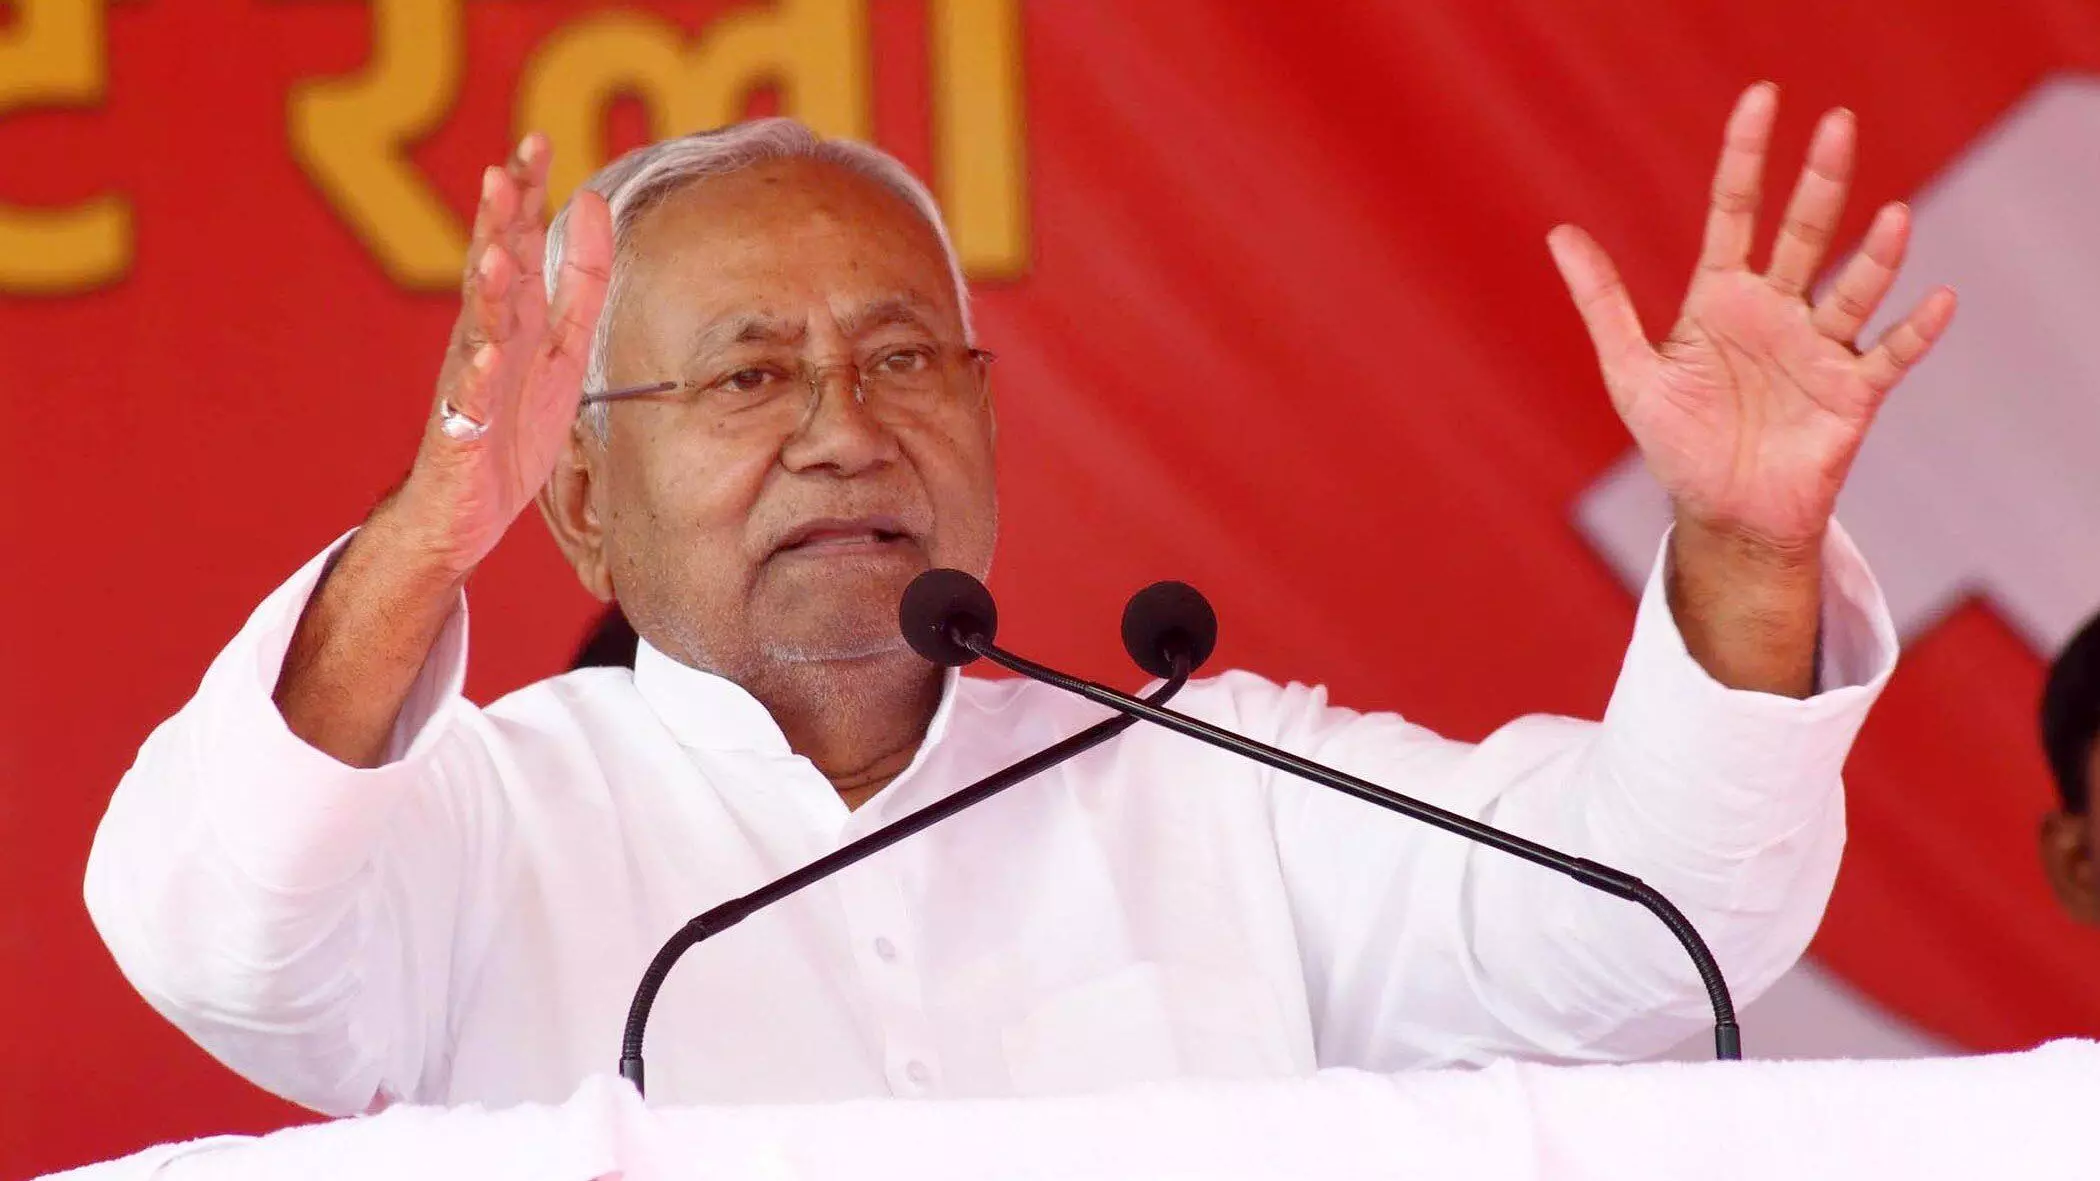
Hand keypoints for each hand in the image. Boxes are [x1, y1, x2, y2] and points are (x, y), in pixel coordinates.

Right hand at [395, 133, 612, 576]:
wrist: (469, 506)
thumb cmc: (514, 421)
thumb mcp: (562, 345)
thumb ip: (578, 280)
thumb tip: (593, 203)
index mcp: (512, 316)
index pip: (514, 241)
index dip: (524, 195)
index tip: (536, 142)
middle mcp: (484, 339)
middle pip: (489, 272)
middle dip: (495, 225)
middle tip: (500, 174)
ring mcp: (468, 383)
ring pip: (476, 330)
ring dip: (486, 293)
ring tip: (497, 256)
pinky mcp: (463, 432)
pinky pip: (469, 403)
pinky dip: (477, 379)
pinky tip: (487, 357)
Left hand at [1547, 82, 1956, 558]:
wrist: (1724, 517)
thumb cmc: (1680, 443)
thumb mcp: (1631, 372)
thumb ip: (1602, 303)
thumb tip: (1560, 233)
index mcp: (1723, 298)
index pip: (1735, 211)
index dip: (1745, 157)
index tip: (1761, 100)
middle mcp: (1778, 311)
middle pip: (1803, 234)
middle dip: (1819, 182)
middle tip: (1838, 123)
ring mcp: (1819, 348)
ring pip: (1852, 290)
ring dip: (1875, 256)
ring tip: (1893, 217)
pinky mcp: (1852, 395)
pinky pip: (1889, 356)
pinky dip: (1915, 331)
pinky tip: (1936, 300)